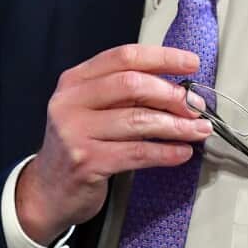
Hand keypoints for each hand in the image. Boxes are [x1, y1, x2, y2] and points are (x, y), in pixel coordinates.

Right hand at [14, 44, 210, 242]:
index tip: (191, 64)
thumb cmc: (80, 144)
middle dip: (172, 94)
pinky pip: (137, 153)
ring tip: (199, 130)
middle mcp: (70, 102)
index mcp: (75, 81)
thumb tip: (180, 90)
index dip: (162, 58)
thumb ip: (125, 95)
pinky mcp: (86, 162)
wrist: (48, 190)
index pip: (123, 57)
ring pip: (138, 120)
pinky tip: (182, 152)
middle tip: (196, 106)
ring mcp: (75, 133)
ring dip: (177, 125)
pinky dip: (166, 152)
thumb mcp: (93, 110)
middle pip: (132, 85)